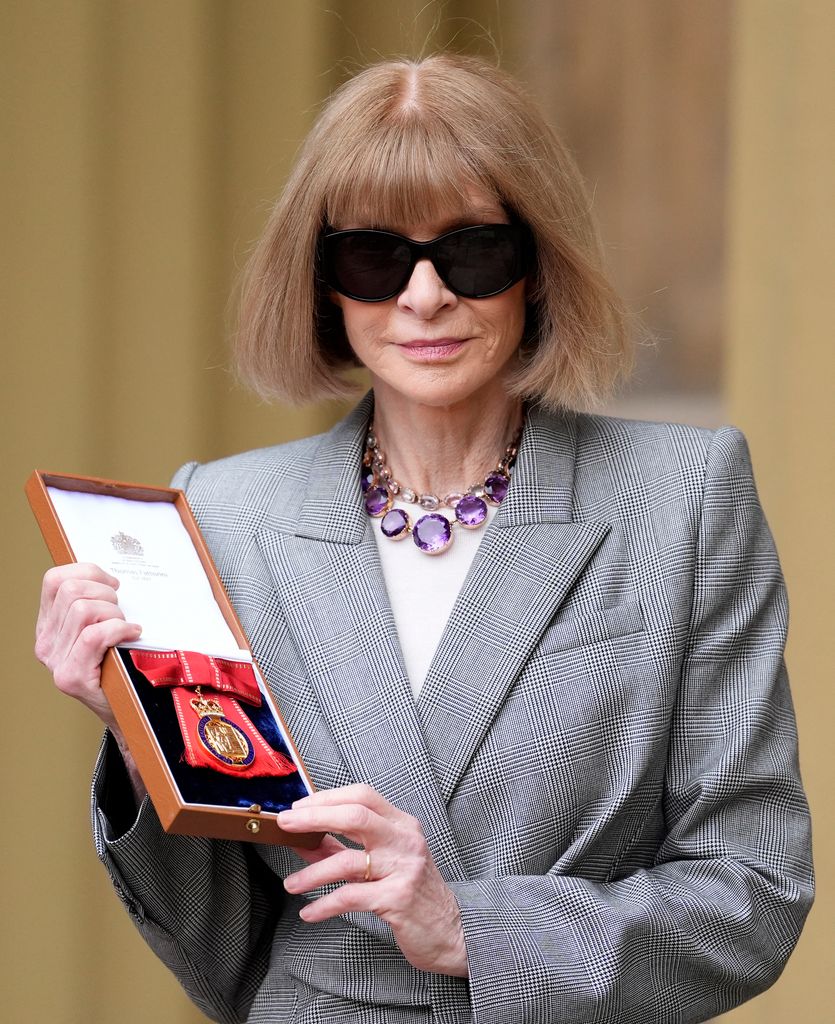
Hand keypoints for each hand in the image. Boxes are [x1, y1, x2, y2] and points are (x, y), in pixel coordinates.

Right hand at [35, 562, 141, 728]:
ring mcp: (56, 661)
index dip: (88, 572)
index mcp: (48, 625)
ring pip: (83, 610)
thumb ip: (97, 603)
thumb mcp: (103, 626)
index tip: (112, 585)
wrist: (127, 710)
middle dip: (105, 593)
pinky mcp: (71, 677)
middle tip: (121, 610)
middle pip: (71, 590)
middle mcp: (45, 642)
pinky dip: (120, 629)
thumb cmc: (121, 664)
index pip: (54, 579)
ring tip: (124, 627)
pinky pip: (95, 636)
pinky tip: (132, 634)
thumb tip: (113, 578)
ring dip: (114, 613)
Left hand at [279, 784, 467, 977]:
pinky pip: (351, 897)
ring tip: (291, 884)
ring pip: (349, 860)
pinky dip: (325, 905)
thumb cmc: (412, 893)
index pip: (362, 796)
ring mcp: (403, 868)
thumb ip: (342, 849)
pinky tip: (310, 912)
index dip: (327, 798)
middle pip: (356, 817)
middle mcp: (405, 840)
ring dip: (313, 872)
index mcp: (402, 824)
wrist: (451, 931)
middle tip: (286, 825)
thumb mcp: (379, 864)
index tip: (299, 808)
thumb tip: (302, 839)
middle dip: (315, 818)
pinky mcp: (398, 899)